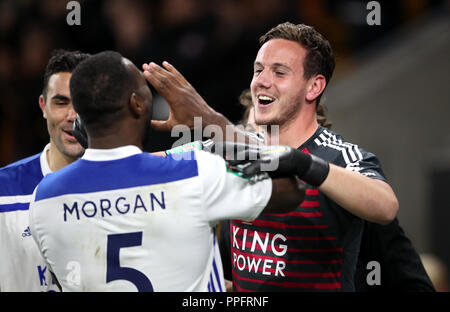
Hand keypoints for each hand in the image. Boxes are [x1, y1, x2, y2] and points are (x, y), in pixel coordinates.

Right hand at [142, 61, 217, 131]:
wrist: (206, 119)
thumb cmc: (190, 123)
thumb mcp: (173, 126)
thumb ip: (159, 125)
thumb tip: (147, 124)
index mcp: (175, 101)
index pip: (161, 87)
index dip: (152, 79)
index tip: (145, 72)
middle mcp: (180, 92)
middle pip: (165, 79)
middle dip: (154, 71)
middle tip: (144, 65)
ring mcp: (185, 88)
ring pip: (171, 76)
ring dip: (161, 69)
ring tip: (151, 64)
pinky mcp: (189, 87)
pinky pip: (179, 76)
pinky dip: (172, 69)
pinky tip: (165, 64)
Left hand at [212, 142, 328, 185]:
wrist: (296, 160)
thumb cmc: (277, 161)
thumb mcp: (260, 162)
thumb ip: (250, 163)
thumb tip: (239, 169)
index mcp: (252, 150)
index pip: (235, 147)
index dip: (222, 146)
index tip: (209, 147)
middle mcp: (256, 151)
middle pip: (238, 148)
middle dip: (225, 149)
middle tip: (212, 150)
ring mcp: (263, 156)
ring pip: (248, 156)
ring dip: (237, 158)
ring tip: (226, 161)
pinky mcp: (272, 163)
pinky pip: (261, 166)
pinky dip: (253, 168)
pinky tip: (246, 173)